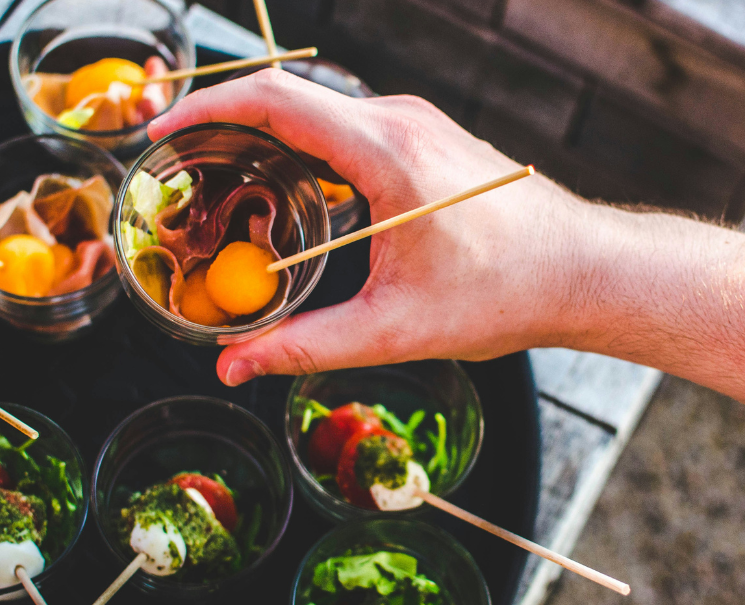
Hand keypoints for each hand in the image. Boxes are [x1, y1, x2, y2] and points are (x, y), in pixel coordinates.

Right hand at [148, 70, 601, 385]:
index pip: (275, 100)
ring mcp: (414, 122)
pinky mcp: (424, 136)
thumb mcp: (395, 329)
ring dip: (262, 139)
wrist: (582, 270)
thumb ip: (305, 346)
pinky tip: (286, 193)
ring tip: (220, 185)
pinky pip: (344, 125)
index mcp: (386, 152)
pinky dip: (300, 148)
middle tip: (179, 174)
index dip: (206, 109)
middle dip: (221, 128)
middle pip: (286, 99)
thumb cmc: (506, 292)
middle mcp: (399, 120)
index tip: (162, 134)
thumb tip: (234, 365)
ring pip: (315, 112)